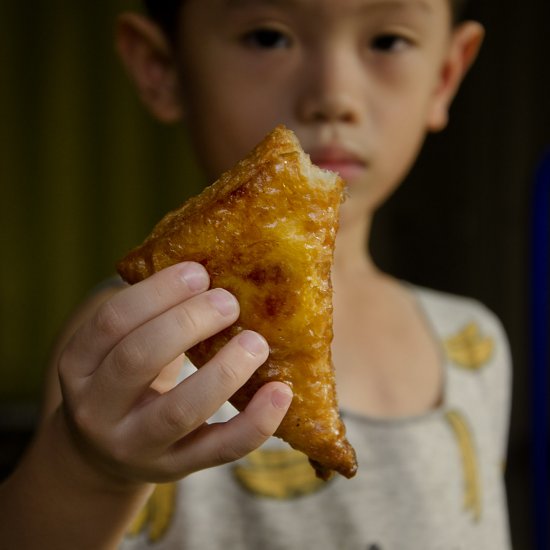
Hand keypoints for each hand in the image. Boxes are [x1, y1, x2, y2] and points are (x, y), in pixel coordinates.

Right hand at [56, 262, 292, 485]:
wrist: (105, 453)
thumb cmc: (125, 381)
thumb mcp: (118, 348)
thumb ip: (149, 317)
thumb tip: (213, 265)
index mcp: (79, 364)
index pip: (112, 322)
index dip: (157, 292)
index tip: (198, 272)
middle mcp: (97, 408)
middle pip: (138, 359)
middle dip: (188, 322)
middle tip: (229, 302)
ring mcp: (135, 445)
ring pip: (180, 410)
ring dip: (224, 370)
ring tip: (256, 341)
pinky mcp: (175, 468)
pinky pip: (220, 449)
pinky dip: (255, 422)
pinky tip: (280, 392)